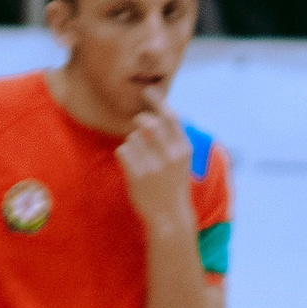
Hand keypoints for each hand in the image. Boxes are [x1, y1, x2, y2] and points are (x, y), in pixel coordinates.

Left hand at [117, 86, 195, 231]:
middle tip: (138, 127)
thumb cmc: (173, 185)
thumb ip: (171, 139)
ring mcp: (153, 165)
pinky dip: (124, 155)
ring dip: (133, 143)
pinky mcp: (137, 174)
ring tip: (141, 159)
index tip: (148, 91)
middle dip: (139, 121)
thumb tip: (154, 114)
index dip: (158, 101)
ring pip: (133, 137)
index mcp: (183, 149)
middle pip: (148, 122)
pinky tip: (132, 166)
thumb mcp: (181, 161)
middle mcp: (170, 155)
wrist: (169, 217)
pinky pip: (123, 150)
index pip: (170, 116)